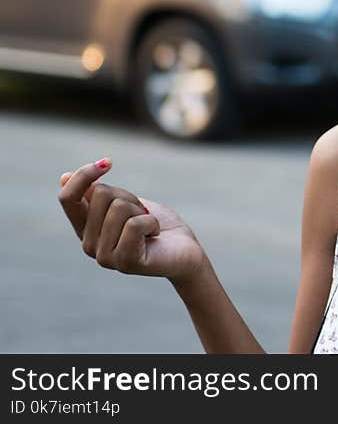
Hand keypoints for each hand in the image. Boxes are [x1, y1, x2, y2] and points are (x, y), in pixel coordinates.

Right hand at [58, 158, 207, 283]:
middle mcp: (88, 245)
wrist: (185, 252)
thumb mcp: (126, 203)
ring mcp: (104, 257)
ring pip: (119, 208)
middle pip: (100, 194)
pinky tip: (155, 236)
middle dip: (129, 197)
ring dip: (142, 211)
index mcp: (85, 229)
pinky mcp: (124, 262)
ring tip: (149, 228)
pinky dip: (152, 222)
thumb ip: (98, 195)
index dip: (84, 175)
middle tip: (142, 215)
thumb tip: (64, 177)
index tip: (108, 162)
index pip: (67, 197)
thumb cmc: (156, 225)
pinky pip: (135, 224)